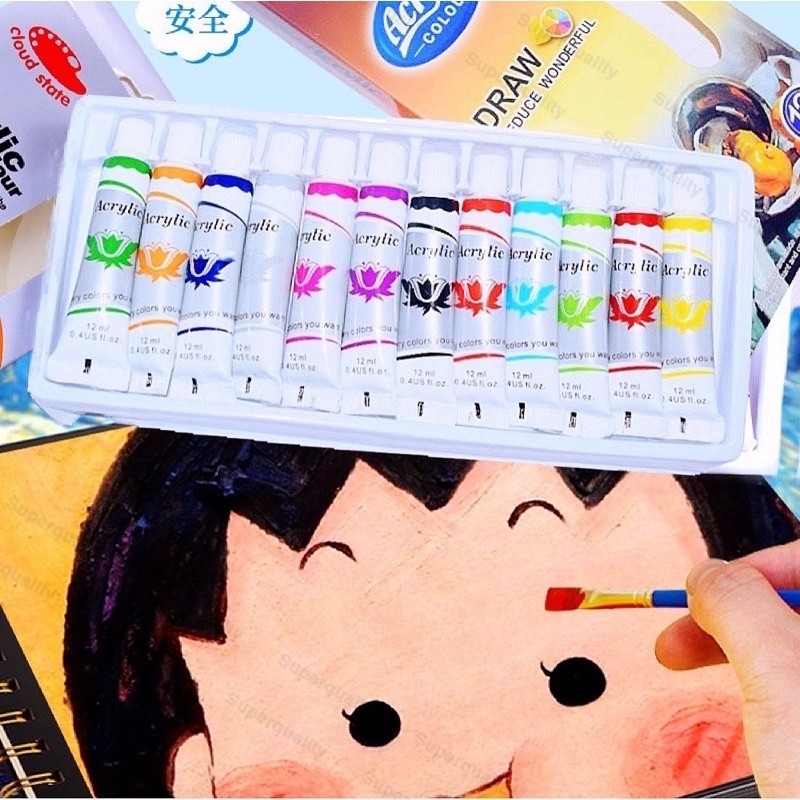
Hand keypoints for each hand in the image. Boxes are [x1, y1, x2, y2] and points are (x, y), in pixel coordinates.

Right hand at [655, 540, 799, 797]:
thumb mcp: (785, 680)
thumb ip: (738, 604)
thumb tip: (708, 576)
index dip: (758, 567)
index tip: (710, 592)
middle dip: (736, 617)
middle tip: (684, 639)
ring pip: (796, 650)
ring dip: (742, 653)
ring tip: (695, 668)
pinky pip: (798, 689)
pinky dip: (767, 689)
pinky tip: (748, 708)